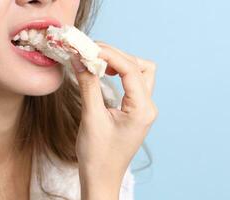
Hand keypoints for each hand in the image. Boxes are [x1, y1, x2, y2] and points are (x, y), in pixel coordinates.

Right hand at [70, 42, 157, 199]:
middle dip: (116, 56)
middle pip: (140, 67)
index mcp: (142, 110)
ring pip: (139, 72)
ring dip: (120, 63)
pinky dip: (119, 73)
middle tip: (91, 52)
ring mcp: (144, 109)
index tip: (89, 47)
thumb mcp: (91, 117)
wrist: (102, 178)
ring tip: (97, 61)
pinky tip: (104, 72)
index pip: (130, 69)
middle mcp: (148, 107)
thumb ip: (88, 84)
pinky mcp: (136, 110)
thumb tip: (81, 59)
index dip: (109, 54)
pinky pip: (133, 83)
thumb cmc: (98, 155)